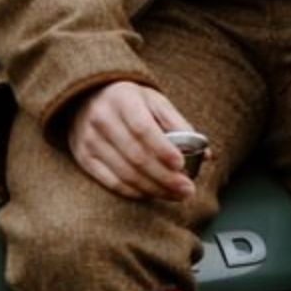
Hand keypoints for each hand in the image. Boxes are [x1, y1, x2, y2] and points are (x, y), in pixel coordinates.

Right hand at [67, 82, 199, 202]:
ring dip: (154, 189)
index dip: (162, 150)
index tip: (181, 165)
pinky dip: (134, 192)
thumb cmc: (130, 100)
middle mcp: (102, 119)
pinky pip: (111, 182)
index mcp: (123, 100)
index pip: (142, 129)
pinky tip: (152, 194)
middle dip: (165, 177)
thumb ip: (179, 125)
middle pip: (136, 156)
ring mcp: (89, 140)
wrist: (87, 96)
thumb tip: (206, 154)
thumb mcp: (154, 101)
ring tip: (176, 195)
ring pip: (125, 173)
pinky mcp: (84, 158)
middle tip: (187, 189)